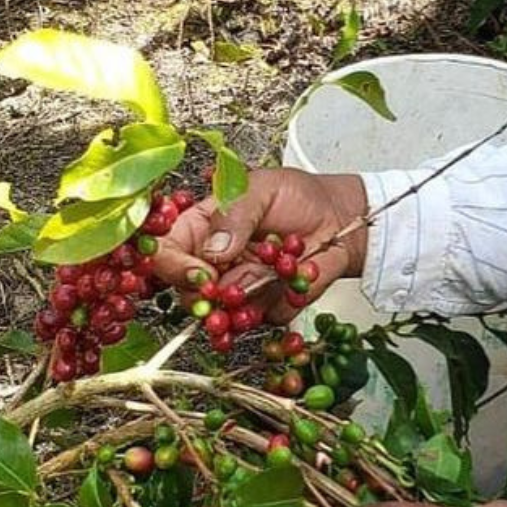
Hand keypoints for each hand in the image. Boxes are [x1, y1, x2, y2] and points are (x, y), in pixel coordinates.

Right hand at [144, 168, 369, 320]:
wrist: (341, 219)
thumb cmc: (300, 196)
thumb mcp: (264, 187)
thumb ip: (236, 213)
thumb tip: (214, 248)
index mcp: (202, 226)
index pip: (165, 250)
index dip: (174, 266)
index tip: (200, 273)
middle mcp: (214, 261)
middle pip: (187, 292)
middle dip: (210, 295)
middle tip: (234, 285)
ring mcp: (237, 287)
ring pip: (222, 314)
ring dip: (248, 300)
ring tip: (274, 273)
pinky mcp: (263, 306)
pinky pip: (260, 319)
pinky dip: (278, 303)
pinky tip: (291, 281)